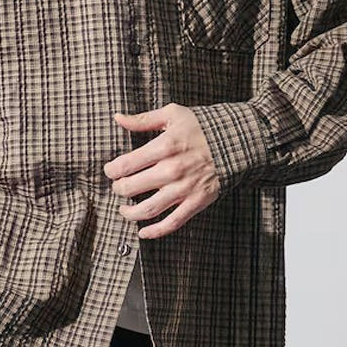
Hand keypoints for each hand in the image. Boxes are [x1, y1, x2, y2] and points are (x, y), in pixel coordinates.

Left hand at [104, 103, 220, 239]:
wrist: (237, 141)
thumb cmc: (202, 126)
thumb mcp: (172, 114)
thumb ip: (143, 119)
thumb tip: (118, 118)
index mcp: (164, 146)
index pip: (126, 164)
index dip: (112, 170)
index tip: (110, 170)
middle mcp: (172, 170)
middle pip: (132, 188)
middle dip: (118, 189)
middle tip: (117, 187)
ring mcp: (184, 189)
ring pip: (148, 209)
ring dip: (130, 213)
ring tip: (124, 209)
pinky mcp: (196, 202)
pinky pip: (172, 223)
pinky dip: (155, 231)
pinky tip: (143, 232)